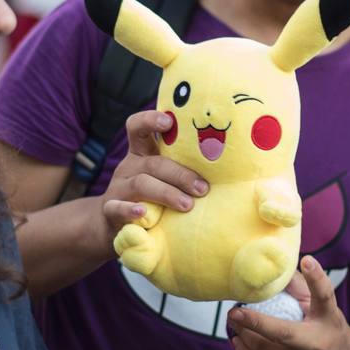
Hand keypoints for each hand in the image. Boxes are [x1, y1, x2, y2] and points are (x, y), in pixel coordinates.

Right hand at [99, 111, 207, 242]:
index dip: (150, 120)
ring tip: (187, 205)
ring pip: (141, 185)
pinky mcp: (110, 212)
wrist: (117, 229)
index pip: (138, 128)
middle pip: (153, 164)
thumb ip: (188, 169)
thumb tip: (239, 163)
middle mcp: (128, 168)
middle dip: (180, 174)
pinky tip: (142, 213)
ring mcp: (118, 189)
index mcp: (142, 154)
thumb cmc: (155, 201)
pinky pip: (117, 209)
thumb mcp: (165, 180)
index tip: (169, 121)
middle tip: (202, 188)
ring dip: (166, 193)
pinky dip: (129, 210)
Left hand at [227, 256, 349, 349]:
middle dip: (252, 322)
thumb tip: (276, 267)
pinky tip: (238, 343)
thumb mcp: (324, 307)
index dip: (316, 278)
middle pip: (281, 333)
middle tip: (233, 311)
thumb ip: (303, 287)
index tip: (307, 260)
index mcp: (329, 319)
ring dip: (243, 337)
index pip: (324, 296)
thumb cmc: (328, 329)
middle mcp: (320, 344)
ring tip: (233, 324)